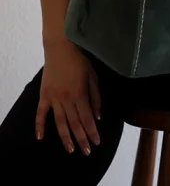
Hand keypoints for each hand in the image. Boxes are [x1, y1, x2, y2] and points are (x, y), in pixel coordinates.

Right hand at [36, 38, 100, 154]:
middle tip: (86, 152)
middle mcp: (66, 99)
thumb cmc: (80, 61)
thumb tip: (97, 117)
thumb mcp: (93, 77)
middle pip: (74, 124)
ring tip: (71, 149)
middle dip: (82, 139)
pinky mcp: (44, 95)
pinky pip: (40, 113)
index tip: (96, 143)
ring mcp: (53, 98)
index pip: (87, 119)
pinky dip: (40, 126)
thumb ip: (95, 97)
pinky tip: (40, 137)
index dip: (92, 132)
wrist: (61, 48)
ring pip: (60, 122)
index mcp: (80, 94)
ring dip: (66, 137)